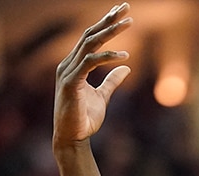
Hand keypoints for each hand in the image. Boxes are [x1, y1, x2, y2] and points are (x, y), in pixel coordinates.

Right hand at [53, 3, 133, 149]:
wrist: (72, 139)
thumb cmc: (84, 119)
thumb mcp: (103, 96)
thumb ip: (112, 81)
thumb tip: (126, 67)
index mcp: (74, 64)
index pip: (90, 37)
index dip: (105, 23)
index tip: (122, 12)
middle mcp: (68, 64)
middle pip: (90, 34)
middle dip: (108, 19)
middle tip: (126, 7)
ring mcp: (68, 72)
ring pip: (90, 44)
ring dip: (110, 32)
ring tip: (130, 24)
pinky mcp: (70, 83)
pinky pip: (90, 62)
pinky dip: (107, 57)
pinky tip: (125, 56)